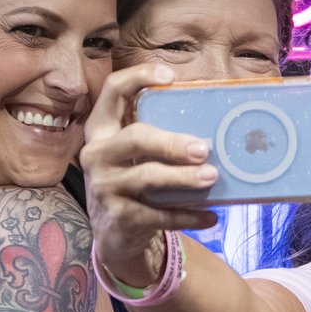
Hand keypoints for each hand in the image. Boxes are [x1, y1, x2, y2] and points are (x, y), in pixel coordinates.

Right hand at [81, 65, 219, 286]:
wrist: (113, 235)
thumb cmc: (133, 183)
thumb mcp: (134, 156)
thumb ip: (157, 138)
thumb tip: (213, 126)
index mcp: (102, 130)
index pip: (113, 91)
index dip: (138, 77)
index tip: (170, 75)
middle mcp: (97, 154)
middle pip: (135, 137)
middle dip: (172, 142)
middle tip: (204, 148)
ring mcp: (104, 186)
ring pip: (147, 176)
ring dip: (183, 177)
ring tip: (211, 177)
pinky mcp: (118, 216)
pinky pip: (158, 215)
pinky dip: (187, 216)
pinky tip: (210, 216)